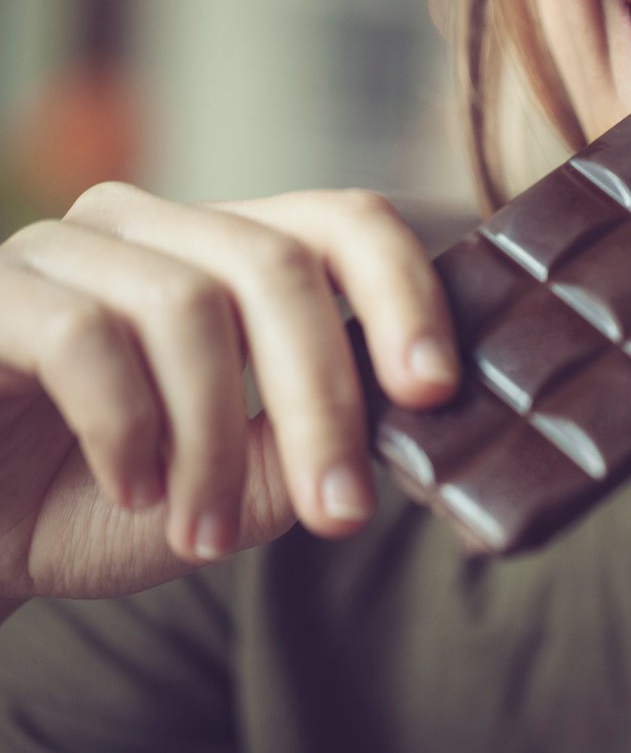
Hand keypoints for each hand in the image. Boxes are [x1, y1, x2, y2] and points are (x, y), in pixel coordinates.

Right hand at [0, 183, 457, 602]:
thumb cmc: (104, 501)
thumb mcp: (234, 488)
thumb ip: (309, 444)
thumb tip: (404, 416)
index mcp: (230, 257)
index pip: (343, 224)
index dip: (405, 292)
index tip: (437, 389)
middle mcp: (156, 228)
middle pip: (278, 268)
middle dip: (323, 401)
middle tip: (342, 513)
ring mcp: (68, 247)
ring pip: (187, 308)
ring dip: (212, 445)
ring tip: (204, 532)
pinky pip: (85, 337)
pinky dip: (127, 431)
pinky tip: (132, 491)